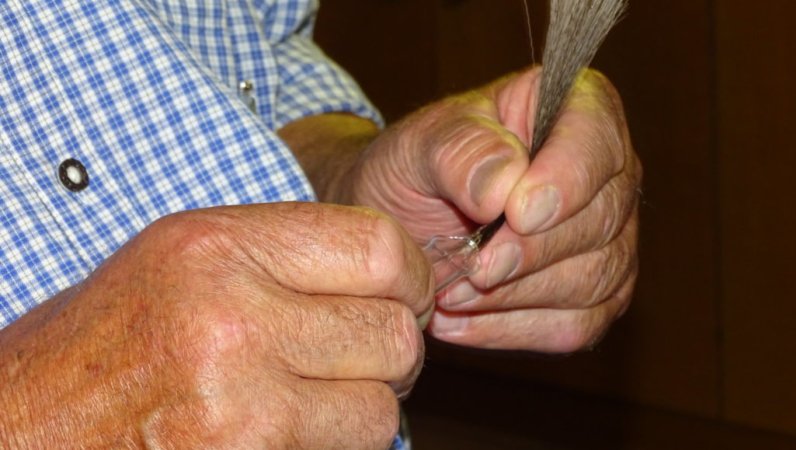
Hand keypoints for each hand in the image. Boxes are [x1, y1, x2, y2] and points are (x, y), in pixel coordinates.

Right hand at [0, 203, 432, 448]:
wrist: (25, 430)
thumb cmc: (108, 341)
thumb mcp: (185, 261)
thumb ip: (288, 255)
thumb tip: (397, 270)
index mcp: (217, 247)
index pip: (380, 249)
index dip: (411, 276)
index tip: (403, 296)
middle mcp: (231, 318)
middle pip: (394, 335)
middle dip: (392, 352)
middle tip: (358, 357)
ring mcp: (237, 403)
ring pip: (382, 411)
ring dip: (364, 409)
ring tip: (313, 399)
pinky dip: (333, 447)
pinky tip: (287, 431)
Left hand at [350, 67, 640, 352]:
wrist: (399, 222)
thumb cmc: (414, 168)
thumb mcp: (417, 145)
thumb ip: (460, 151)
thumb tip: (505, 185)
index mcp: (574, 108)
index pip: (598, 140)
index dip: (567, 180)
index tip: (517, 213)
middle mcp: (605, 174)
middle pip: (601, 221)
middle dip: (530, 253)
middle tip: (471, 267)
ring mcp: (607, 239)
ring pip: (593, 281)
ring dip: (515, 296)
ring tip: (452, 291)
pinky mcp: (592, 296)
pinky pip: (574, 326)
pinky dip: (511, 329)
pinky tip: (458, 320)